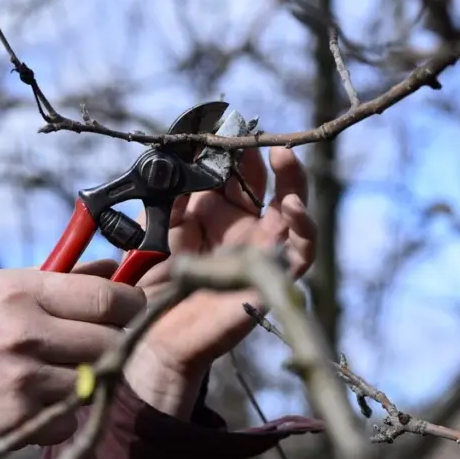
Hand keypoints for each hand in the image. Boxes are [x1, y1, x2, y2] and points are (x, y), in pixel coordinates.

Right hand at [0, 261, 144, 458]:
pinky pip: (70, 418)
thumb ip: (58, 279)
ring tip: (62, 371)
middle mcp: (24, 333)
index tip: (134, 310)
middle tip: (106, 344)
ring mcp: (22, 379)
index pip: (106, 298)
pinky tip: (35, 401)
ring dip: (90, 380)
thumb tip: (114, 267)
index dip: (132, 305)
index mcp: (20, 291)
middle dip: (117, 344)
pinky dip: (62, 414)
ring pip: (96, 381)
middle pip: (111, 341)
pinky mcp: (16, 419)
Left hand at [124, 146, 315, 418]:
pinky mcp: (273, 277)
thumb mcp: (156, 228)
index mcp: (215, 213)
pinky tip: (293, 207)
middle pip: (265, 183)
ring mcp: (261, 250)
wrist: (154, 334)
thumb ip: (168, 195)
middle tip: (249, 132)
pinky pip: (302, 252)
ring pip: (294, 210)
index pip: (231, 171)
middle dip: (259, 156)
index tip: (222, 124)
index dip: (229, 149)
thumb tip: (177, 156)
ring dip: (293, 180)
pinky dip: (305, 228)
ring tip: (282, 155)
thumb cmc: (155, 283)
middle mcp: (242, 227)